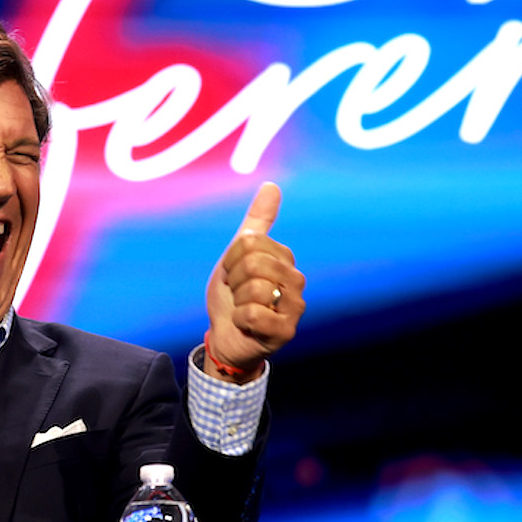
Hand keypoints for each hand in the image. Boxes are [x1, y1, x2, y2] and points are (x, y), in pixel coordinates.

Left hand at [204, 182, 305, 382]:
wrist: (226, 336)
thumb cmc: (233, 296)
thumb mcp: (236, 256)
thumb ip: (256, 223)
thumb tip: (272, 185)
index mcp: (284, 258)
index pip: (249, 241)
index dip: (231, 259)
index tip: (233, 275)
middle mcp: (296, 280)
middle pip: (253, 263)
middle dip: (234, 281)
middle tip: (237, 294)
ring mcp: (295, 307)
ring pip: (254, 288)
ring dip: (237, 301)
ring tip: (242, 309)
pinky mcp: (286, 331)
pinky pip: (253, 314)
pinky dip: (240, 320)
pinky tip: (246, 325)